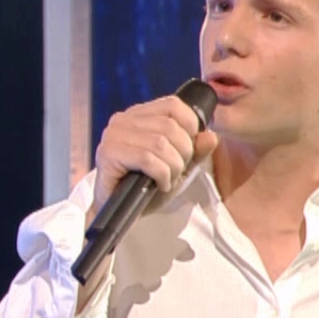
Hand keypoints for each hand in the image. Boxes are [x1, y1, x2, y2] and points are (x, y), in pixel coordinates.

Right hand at [90, 95, 218, 221]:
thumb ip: (197, 150)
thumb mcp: (180, 166)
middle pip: (170, 126)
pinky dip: (162, 175)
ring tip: (168, 179)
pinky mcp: (108, 154)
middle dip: (183, 152)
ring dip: (173, 166)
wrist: (122, 212)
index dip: (190, 126)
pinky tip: (160, 184)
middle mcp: (124, 119)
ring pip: (160, 143)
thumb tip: (210, 136)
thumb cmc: (149, 186)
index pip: (173, 104)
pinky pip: (147, 159)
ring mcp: (113, 135)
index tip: (189, 150)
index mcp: (140, 114)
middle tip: (177, 171)